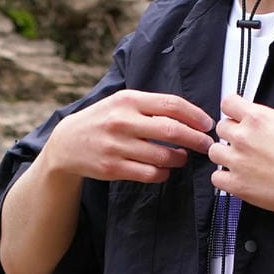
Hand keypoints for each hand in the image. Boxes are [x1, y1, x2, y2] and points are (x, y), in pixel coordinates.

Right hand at [43, 90, 213, 183]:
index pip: (171, 104)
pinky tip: (166, 170)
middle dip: (195, 138)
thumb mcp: (123, 101)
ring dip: (180, 157)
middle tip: (207, 144)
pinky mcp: (112, 168)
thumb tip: (190, 113)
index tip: (207, 123)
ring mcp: (116, 145)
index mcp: (129, 99)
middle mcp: (123, 121)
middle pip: (171, 130)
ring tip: (184, 156)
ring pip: (162, 155)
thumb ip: (151, 104)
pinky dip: (163, 173)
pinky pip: (148, 173)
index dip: (194, 114)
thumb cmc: (104, 118)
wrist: (66, 142)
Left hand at [208, 95, 273, 218]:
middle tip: (245, 142)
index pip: (228, 103)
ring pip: (214, 151)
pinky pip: (216, 178)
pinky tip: (239, 177)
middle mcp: (243, 136)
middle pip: (221, 127)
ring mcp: (237, 161)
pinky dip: (225, 178)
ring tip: (241, 161)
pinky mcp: (236, 184)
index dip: (232, 109)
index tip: (235, 115)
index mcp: (257, 118)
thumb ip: (265, 120)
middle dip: (231, 133)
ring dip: (226, 155)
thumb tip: (254, 121)